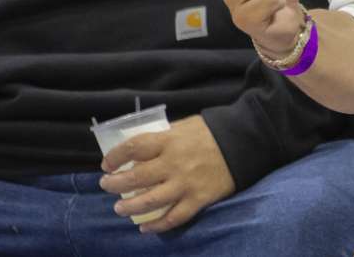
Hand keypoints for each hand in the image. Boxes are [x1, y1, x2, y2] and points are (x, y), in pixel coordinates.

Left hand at [99, 116, 235, 233]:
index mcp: (169, 141)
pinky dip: (157, 225)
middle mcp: (174, 163)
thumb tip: (141, 148)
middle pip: (136, 177)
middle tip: (107, 186)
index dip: (115, 157)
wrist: (246, 142)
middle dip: (115, 184)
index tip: (107, 164)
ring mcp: (186, 183)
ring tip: (119, 208)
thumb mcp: (185, 125)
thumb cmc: (212, 131)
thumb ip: (164, 136)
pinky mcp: (199, 199)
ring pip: (150, 201)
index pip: (133, 148)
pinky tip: (145, 227)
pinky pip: (174, 217)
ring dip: (130, 207)